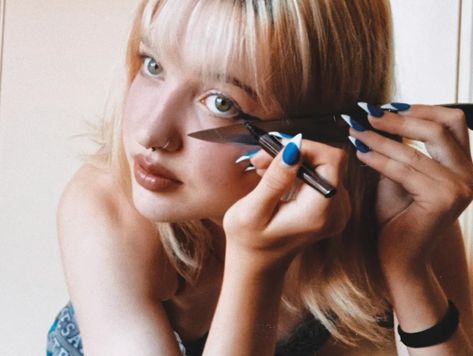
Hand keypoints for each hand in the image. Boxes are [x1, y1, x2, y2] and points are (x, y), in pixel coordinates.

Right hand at [223, 137, 350, 270]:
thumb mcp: (252, 211)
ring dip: (293, 161)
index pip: (331, 160)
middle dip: (295, 153)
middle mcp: (337, 212)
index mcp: (320, 213)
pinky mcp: (332, 207)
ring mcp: (338, 210)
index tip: (275, 150)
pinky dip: (298, 170)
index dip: (306, 147)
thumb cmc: (249, 241)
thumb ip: (275, 180)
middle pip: (328, 161)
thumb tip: (293, 148)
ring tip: (263, 170)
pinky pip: (320, 175)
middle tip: (261, 159)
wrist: (258, 264)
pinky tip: (275, 179)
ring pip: (323, 165)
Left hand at [349, 103, 472, 271]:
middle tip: (367, 114)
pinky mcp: (443, 200)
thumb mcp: (399, 175)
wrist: (400, 255)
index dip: (417, 109)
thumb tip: (380, 117)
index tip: (384, 106)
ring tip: (356, 131)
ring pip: (417, 150)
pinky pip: (404, 171)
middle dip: (399, 118)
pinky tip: (360, 153)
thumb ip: (399, 149)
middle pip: (440, 127)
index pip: (450, 122)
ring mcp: (460, 188)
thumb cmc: (398, 216)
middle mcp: (469, 174)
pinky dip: (379, 159)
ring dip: (380, 138)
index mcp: (463, 164)